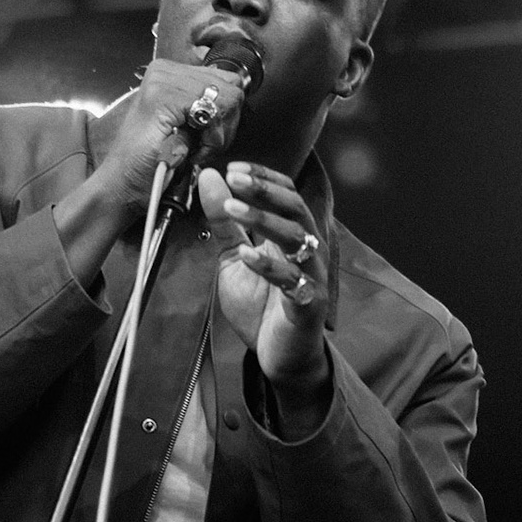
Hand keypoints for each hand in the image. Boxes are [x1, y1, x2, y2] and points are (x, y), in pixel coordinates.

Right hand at [53, 60, 244, 285]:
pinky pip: (215, 111)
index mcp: (170, 72)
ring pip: (227, 98)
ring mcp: (162, 80)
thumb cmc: (154, 164)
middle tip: (198, 147)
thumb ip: (209, 105)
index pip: (227, 79)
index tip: (202, 138)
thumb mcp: (189, 126)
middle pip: (232, 86)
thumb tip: (240, 89)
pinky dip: (211, 140)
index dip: (225, 115)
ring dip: (217, 134)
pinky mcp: (164, 96)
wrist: (124, 186)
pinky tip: (189, 152)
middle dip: (225, 124)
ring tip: (192, 149)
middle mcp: (164, 70)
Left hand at [198, 161, 331, 410]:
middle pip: (294, 208)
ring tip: (232, 210)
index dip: (263, 177)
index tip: (232, 167)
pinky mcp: (308, 303)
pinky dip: (269, 266)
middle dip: (264, 190)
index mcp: (291, 235)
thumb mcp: (233, 258)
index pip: (286, 193)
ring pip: (296, 237)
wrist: (278, 355)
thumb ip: (224, 223)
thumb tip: (211, 178)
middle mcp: (307, 249)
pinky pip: (293, 280)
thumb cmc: (261, 305)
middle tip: (234, 177)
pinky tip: (246, 254)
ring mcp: (311, 275)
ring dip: (263, 220)